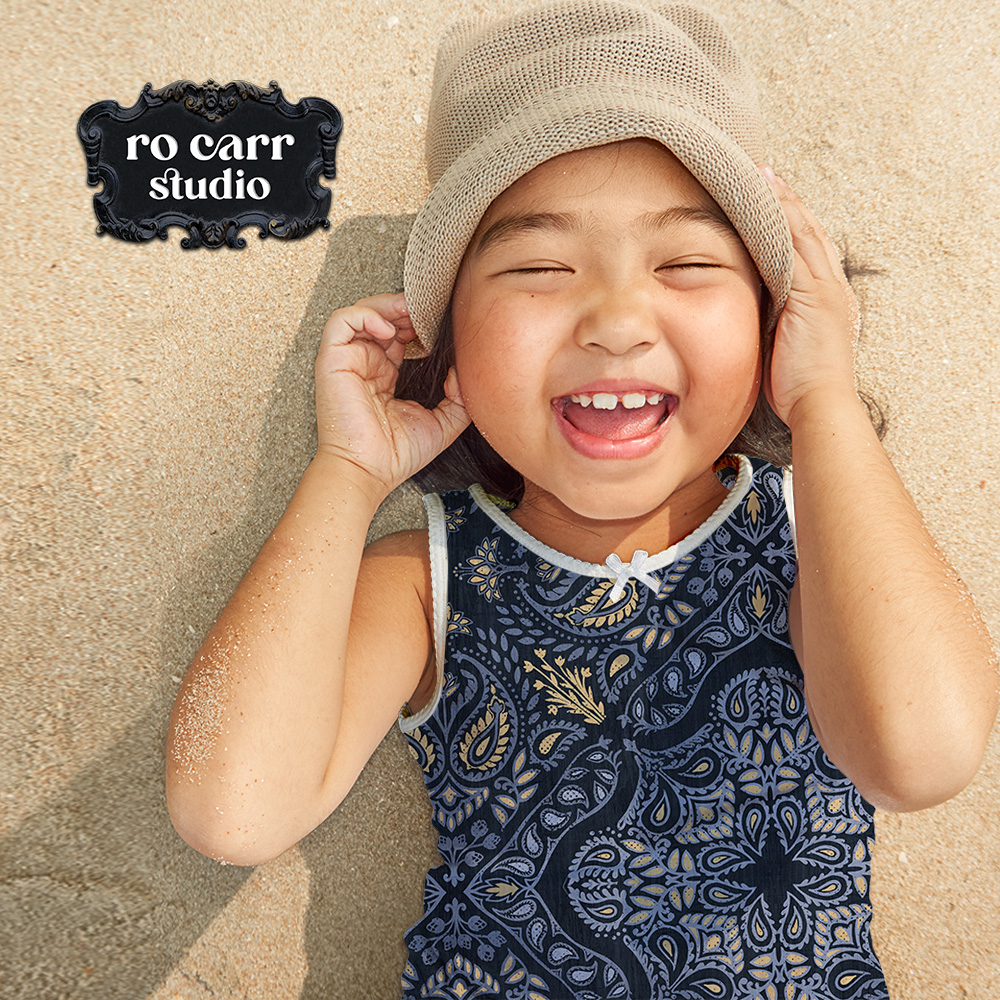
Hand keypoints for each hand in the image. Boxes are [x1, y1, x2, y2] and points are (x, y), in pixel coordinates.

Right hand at [314, 293, 470, 495]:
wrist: (369, 471)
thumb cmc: (397, 454)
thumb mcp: (442, 423)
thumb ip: (459, 397)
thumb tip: (466, 370)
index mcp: (385, 375)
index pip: (400, 334)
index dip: (419, 323)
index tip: (441, 324)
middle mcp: (365, 364)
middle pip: (382, 316)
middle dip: (407, 308)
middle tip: (430, 311)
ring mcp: (348, 360)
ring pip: (362, 311)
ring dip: (388, 305)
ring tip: (411, 313)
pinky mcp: (332, 360)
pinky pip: (341, 321)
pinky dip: (365, 315)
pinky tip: (389, 329)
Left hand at [761, 168, 859, 424]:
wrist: (820, 405)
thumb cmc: (799, 388)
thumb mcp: (784, 346)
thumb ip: (772, 322)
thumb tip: (748, 312)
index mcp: (827, 298)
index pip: (808, 247)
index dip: (789, 219)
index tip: (768, 196)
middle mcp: (832, 286)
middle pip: (808, 229)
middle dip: (786, 200)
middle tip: (763, 171)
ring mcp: (826, 287)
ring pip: (803, 231)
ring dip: (782, 201)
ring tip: (761, 174)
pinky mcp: (813, 294)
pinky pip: (795, 248)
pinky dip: (781, 223)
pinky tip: (763, 204)